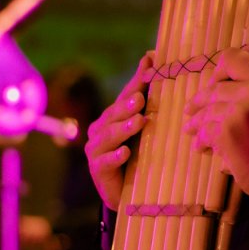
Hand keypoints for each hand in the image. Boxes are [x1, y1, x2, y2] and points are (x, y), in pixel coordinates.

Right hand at [85, 51, 153, 209]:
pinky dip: (115, 156)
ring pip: (109, 136)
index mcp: (112, 116)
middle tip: (142, 99)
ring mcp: (96, 150)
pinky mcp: (97, 170)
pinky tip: (126, 152)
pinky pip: (106, 162)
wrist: (127, 192)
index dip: (137, 81)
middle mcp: (101, 130)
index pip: (126, 96)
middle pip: (114, 114)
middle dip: (128, 105)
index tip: (150, 64)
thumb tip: (152, 57)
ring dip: (124, 128)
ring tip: (139, 122)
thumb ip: (145, 96)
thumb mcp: (143, 126)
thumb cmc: (137, 154)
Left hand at [184, 48, 248, 195]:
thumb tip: (218, 84)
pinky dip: (200, 141)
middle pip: (214, 88)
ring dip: (196, 124)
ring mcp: (238, 110)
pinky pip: (204, 131)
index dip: (219, 70)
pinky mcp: (225, 131)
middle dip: (199, 102)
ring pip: (206, 111)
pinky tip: (202, 148)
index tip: (215, 84)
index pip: (234, 57)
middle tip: (190, 110)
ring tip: (191, 131)